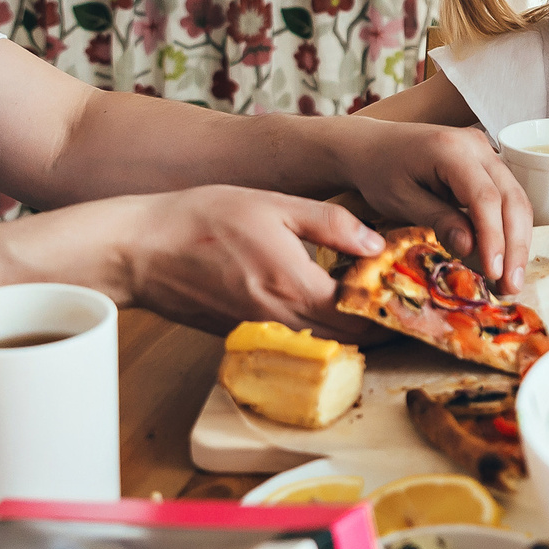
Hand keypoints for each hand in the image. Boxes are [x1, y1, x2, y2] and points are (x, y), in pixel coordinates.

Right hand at [127, 186, 384, 340]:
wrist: (140, 249)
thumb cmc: (203, 219)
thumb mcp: (276, 205)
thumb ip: (332, 224)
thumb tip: (376, 244)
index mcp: (296, 288)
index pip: (361, 319)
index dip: (390, 313)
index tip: (408, 299)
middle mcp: (281, 321)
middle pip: (346, 340)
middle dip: (374, 325)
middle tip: (394, 301)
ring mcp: (259, 333)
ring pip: (318, 343)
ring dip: (344, 328)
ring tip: (362, 299)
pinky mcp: (240, 335)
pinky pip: (290, 339)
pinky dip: (311, 327)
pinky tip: (316, 298)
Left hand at [329, 118, 532, 290]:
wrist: (372, 146)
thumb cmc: (380, 172)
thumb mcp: (401, 200)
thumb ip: (437, 220)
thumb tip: (470, 247)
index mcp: (451, 149)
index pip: (485, 197)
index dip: (494, 237)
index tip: (494, 273)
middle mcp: (476, 146)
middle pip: (512, 198)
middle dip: (515, 246)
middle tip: (511, 286)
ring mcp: (486, 152)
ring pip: (517, 199)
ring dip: (518, 241)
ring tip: (511, 280)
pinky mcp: (487, 165)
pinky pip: (508, 197)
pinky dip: (509, 229)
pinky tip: (505, 258)